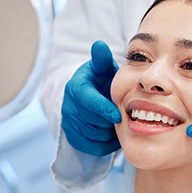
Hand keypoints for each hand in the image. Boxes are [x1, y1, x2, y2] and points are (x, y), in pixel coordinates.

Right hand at [62, 40, 121, 155]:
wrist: (89, 98)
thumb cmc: (100, 81)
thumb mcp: (102, 69)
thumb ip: (102, 59)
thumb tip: (99, 45)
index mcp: (76, 88)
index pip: (88, 102)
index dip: (104, 110)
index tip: (118, 115)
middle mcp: (69, 107)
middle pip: (94, 122)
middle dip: (110, 121)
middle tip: (122, 116)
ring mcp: (69, 124)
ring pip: (95, 136)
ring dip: (110, 132)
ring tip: (116, 122)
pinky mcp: (73, 138)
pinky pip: (94, 148)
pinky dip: (107, 144)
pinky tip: (112, 132)